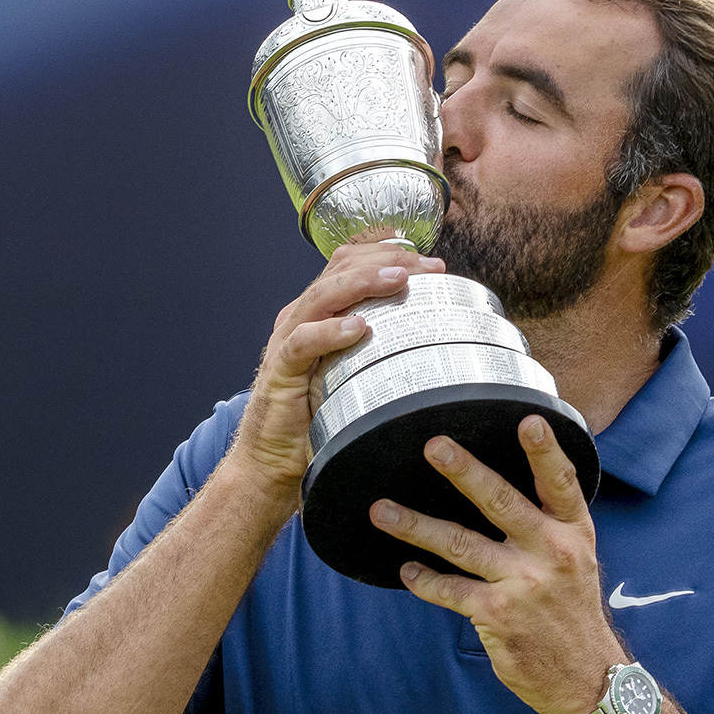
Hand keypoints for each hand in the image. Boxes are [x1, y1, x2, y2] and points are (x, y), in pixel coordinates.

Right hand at [227, 237, 445, 503]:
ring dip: (363, 283)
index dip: (392, 255)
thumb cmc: (318, 415)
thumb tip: (438, 343)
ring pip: (323, 295)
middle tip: (427, 267)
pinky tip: (357, 328)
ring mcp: (287, 339)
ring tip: (398, 280)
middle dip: (387, 260)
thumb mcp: (356, 374)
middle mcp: (302, 316)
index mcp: (321, 312)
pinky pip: (302, 342)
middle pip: (340, 269)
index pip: (353, 264)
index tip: (434, 266)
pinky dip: (329, 331)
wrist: (275, 458)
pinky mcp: (280, 369)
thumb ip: (382, 351)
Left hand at [369, 416, 623, 713]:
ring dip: (416, 525)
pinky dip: (423, 580)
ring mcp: (523, 584)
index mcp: (574, 534)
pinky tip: (405, 570)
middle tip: (434, 447)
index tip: (529, 421)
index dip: (545, 452)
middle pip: (502, 503)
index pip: (561, 484)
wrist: (587, 679)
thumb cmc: (573, 612)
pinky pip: (449, 590)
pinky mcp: (497, 615)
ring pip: (460, 544)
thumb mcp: (579, 560)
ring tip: (382, 511)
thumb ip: (550, 523)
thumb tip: (501, 485)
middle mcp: (552, 553)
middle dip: (464, 473)